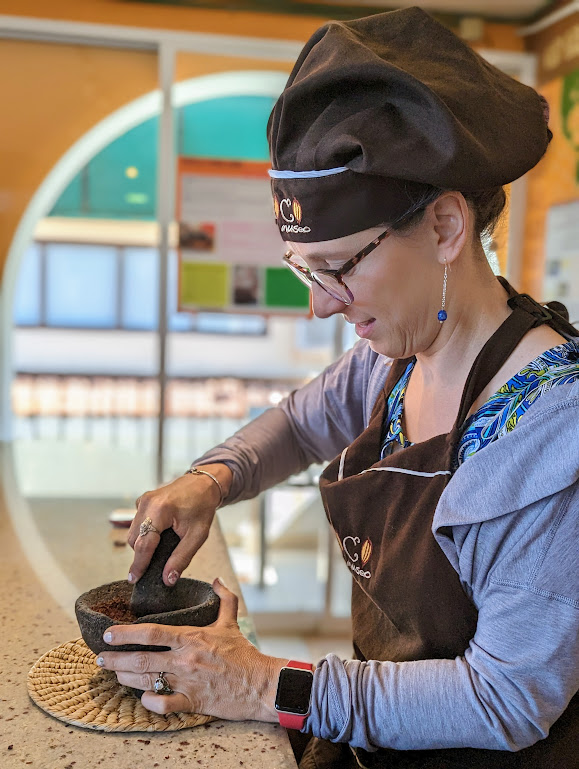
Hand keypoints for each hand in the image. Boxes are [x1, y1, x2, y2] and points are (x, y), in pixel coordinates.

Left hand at [96, 578, 287, 720]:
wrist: (261, 682)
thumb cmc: (244, 654)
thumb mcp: (231, 623)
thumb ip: (224, 598)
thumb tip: (217, 579)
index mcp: (191, 637)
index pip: (152, 632)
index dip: (127, 633)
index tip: (109, 634)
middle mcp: (185, 659)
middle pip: (142, 658)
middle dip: (116, 659)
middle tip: (100, 659)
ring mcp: (188, 681)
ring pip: (148, 680)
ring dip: (126, 678)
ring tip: (114, 675)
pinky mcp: (194, 701)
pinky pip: (165, 704)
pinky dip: (151, 702)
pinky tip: (142, 698)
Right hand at [128, 463, 232, 584]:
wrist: (204, 484)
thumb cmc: (203, 507)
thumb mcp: (197, 535)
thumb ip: (182, 558)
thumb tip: (168, 579)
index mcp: (160, 510)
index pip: (144, 544)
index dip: (139, 565)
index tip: (134, 580)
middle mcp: (147, 503)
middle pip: (134, 539)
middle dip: (142, 555)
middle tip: (156, 565)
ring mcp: (143, 500)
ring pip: (133, 532)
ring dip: (143, 543)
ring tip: (161, 547)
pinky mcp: (143, 501)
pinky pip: (137, 523)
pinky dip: (144, 533)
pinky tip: (160, 534)